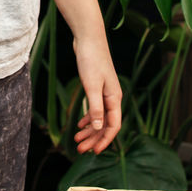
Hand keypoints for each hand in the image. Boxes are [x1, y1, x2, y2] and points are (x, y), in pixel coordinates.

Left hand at [72, 35, 122, 153]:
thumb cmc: (91, 60)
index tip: (95, 152)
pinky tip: (79, 125)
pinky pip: (95, 109)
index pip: (113, 126)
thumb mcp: (91, 86)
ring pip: (99, 118)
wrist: (88, 38)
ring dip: (89, 131)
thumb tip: (98, 127)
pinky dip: (87, 118)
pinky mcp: (97, 87)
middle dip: (94, 138)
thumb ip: (95, 107)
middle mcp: (112, 97)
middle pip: (105, 124)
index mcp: (114, 98)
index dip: (105, 140)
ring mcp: (105, 92)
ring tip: (77, 141)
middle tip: (80, 150)